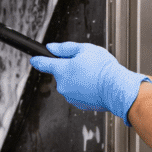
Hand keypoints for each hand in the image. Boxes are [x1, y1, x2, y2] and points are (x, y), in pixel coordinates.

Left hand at [29, 42, 149, 125]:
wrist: (117, 88)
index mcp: (61, 70)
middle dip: (71, 68)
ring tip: (94, 75)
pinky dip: (85, 89)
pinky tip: (96, 85)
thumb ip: (65, 48)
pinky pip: (79, 93)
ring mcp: (70, 96)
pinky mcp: (79, 104)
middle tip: (86, 64)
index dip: (38, 60)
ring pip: (71, 84)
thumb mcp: (85, 49)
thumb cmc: (103, 68)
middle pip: (62, 73)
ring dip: (79, 79)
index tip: (34, 59)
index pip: (44, 63)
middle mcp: (63, 85)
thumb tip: (51, 47)